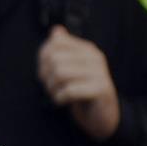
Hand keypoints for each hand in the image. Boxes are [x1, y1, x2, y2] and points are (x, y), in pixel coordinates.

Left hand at [37, 25, 119, 140]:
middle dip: (46, 75)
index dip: (43, 57)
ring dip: (52, 87)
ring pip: (60, 73)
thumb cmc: (84, 90)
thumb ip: (64, 49)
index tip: (45, 71)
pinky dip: (60, 97)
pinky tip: (62, 100)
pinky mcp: (101, 89)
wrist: (103, 115)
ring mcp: (99, 72)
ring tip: (56, 93)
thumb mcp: (72, 68)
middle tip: (50, 86)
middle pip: (55, 58)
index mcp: (87, 49)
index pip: (56, 42)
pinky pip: (70, 90)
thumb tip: (56, 30)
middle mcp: (94, 57)